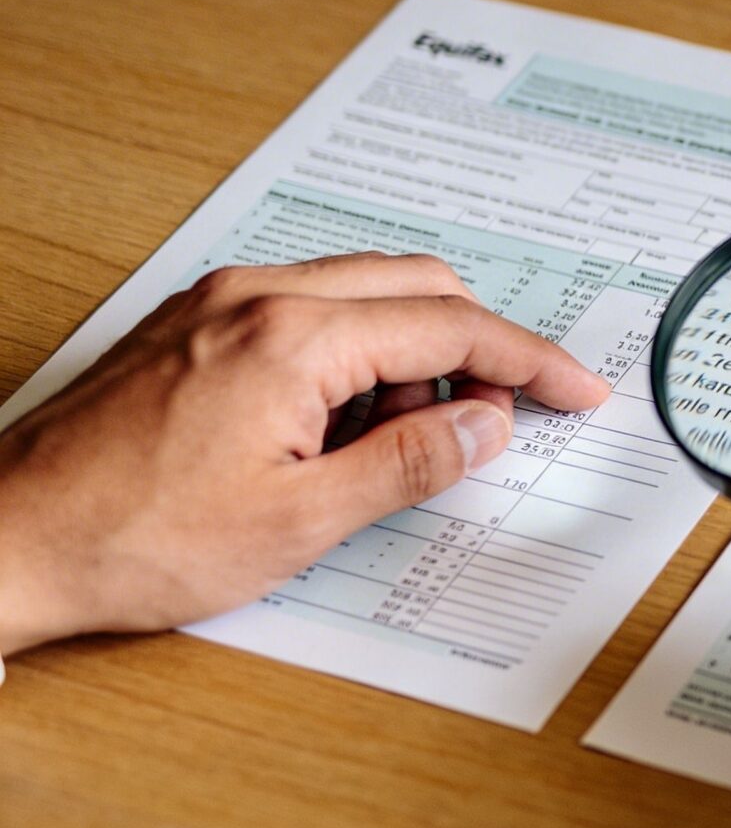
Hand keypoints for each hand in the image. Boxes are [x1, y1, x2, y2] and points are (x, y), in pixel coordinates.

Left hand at [0, 253, 610, 657]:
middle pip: (415, 285)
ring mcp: (216, 305)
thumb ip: (410, 463)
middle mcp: (254, 297)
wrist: (10, 542)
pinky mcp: (191, 327)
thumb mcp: (300, 522)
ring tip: (411, 441)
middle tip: (508, 417)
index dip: (530, 361)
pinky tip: (349, 424)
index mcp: (290, 338)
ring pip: (361, 295)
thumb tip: (486, 426)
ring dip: (412, 354)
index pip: (450, 327)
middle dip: (479, 347)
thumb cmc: (131, 539)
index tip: (578, 390)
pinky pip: (307, 311)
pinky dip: (355, 354)